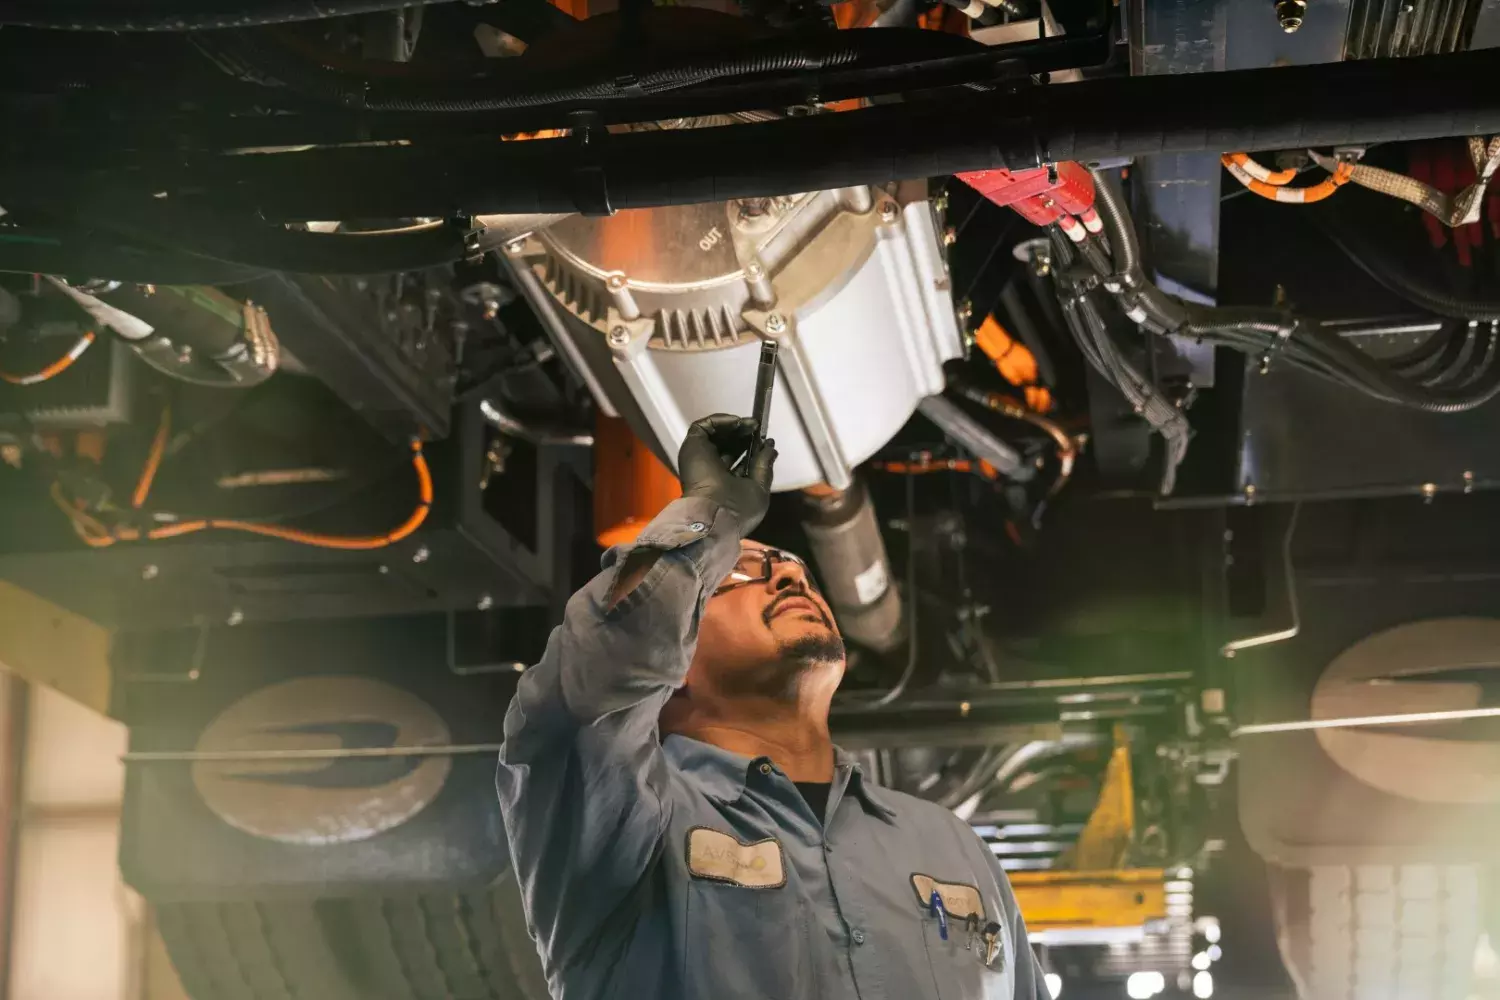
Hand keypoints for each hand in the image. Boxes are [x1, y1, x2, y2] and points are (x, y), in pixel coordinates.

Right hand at [677, 414, 776, 536]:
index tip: (765, 440)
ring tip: (751, 424)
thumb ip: (764, 467)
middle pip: (728, 444)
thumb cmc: (738, 509)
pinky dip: (721, 420)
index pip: (739, 460)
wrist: (714, 514)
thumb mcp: (759, 489)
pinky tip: (737, 423)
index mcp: (726, 483)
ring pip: (718, 434)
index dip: (752, 448)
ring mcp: (702, 457)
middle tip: (757, 428)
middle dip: (744, 435)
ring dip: (736, 426)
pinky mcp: (693, 446)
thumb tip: (770, 447)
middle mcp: (712, 469)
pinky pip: (705, 426)